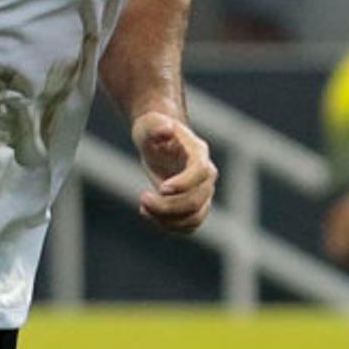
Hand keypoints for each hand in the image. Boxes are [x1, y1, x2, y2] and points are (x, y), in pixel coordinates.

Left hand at [133, 112, 215, 233]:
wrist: (157, 140)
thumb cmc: (153, 129)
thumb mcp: (150, 124)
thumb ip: (158, 126)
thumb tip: (166, 129)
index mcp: (198, 152)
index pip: (201, 171)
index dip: (184, 183)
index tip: (161, 188)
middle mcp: (206, 174)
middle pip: (197, 199)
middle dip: (168, 205)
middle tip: (143, 197)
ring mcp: (203, 191)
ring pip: (196, 217)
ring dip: (168, 219)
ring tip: (144, 207)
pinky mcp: (194, 205)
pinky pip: (190, 225)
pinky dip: (169, 225)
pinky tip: (148, 213)